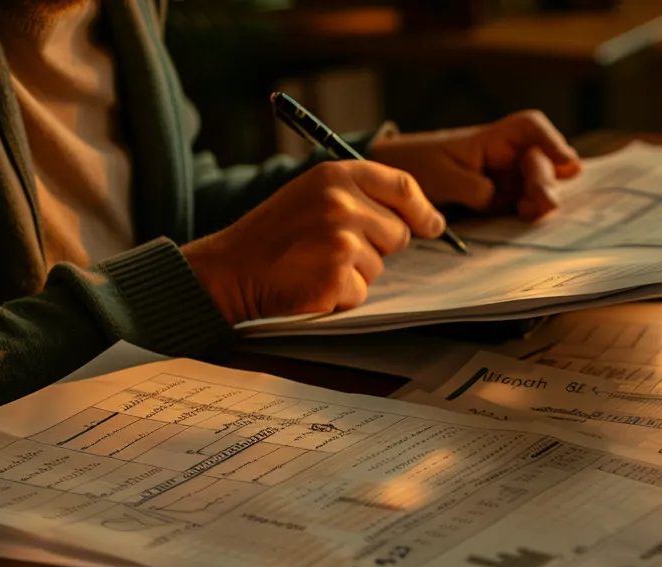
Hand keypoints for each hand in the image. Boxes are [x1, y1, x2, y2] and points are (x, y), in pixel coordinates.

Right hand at [182, 161, 444, 322]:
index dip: (422, 210)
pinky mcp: (336, 277)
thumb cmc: (275, 233)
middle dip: (377, 245)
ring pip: (379, 266)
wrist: (230, 268)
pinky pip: (361, 293)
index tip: (431, 225)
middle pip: (398, 233)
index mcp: (336, 175)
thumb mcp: (312, 193)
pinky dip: (340, 295)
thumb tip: (424, 219)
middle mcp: (341, 203)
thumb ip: (360, 196)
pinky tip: (310, 283)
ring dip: (354, 273)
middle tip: (332, 247)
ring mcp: (339, 241)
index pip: (403, 187)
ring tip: (314, 263)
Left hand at [366, 110, 582, 220]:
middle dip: (546, 180)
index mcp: (490, 139)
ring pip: (538, 182)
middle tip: (541, 204)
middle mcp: (503, 154)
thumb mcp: (444, 178)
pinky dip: (529, 209)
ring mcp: (503, 175)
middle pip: (540, 159)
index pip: (530, 128)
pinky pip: (523, 200)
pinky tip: (524, 217)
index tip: (566, 165)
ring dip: (541, 197)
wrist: (393, 177)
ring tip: (530, 213)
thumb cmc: (416, 166)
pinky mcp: (498, 196)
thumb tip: (502, 198)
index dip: (552, 142)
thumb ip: (476, 189)